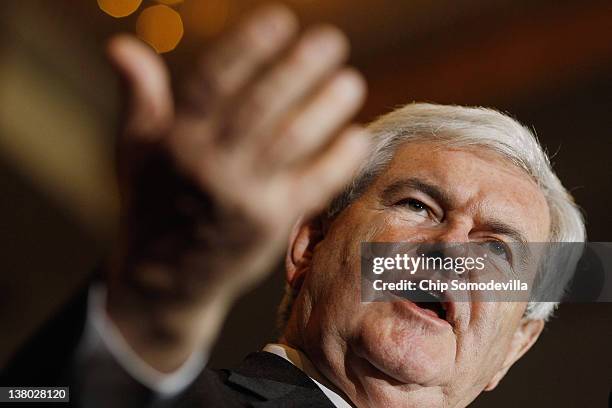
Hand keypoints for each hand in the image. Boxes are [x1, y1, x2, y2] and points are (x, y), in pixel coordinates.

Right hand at [105, 4, 368, 370]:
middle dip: (298, 70)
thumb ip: (139, 97)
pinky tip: (358, 136)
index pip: (214, 83)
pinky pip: (312, 187)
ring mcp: (243, 198)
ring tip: (350, 81)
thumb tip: (121, 44)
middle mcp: (210, 166)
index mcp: (177, 140)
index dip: (248, 48)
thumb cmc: (153, 204)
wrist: (164, 280)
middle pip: (261, 107)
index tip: (281, 20)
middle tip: (331, 41)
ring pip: (291, 143)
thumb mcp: (135, 151)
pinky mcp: (271, 225)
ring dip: (324, 109)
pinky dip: (338, 162)